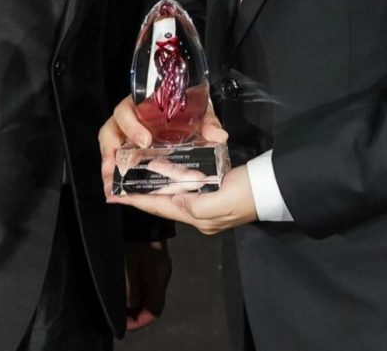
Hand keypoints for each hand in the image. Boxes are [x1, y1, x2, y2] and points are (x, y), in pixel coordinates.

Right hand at [98, 97, 227, 194]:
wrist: (194, 112)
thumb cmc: (191, 110)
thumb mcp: (200, 112)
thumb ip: (208, 122)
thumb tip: (218, 135)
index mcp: (144, 104)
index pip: (127, 110)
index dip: (131, 125)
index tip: (145, 141)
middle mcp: (131, 119)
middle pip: (110, 130)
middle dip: (110, 151)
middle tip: (116, 168)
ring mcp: (128, 136)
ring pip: (110, 147)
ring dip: (109, 167)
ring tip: (111, 186)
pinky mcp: (131, 152)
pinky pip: (118, 162)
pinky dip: (116, 175)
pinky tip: (117, 191)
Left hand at [107, 156, 257, 234]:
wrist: (275, 187)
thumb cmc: (247, 194)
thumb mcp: (219, 203)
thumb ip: (193, 203)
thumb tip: (175, 198)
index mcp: (197, 216)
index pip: (158, 206)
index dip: (134, 200)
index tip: (112, 193)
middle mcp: (198, 211)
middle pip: (163, 201)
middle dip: (142, 192)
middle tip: (120, 180)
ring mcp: (207, 201)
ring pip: (173, 192)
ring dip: (155, 185)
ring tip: (136, 174)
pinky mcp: (216, 188)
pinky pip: (187, 184)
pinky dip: (173, 178)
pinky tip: (165, 170)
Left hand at [124, 241, 171, 330]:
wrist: (139, 203)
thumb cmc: (132, 233)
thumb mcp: (127, 264)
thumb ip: (130, 288)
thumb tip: (131, 304)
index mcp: (158, 277)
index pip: (153, 311)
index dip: (139, 322)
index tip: (124, 323)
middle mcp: (161, 271)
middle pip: (152, 301)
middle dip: (136, 311)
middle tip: (118, 314)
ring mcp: (158, 261)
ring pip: (148, 289)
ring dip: (134, 297)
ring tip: (118, 300)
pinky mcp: (153, 252)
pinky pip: (145, 276)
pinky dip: (134, 284)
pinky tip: (123, 280)